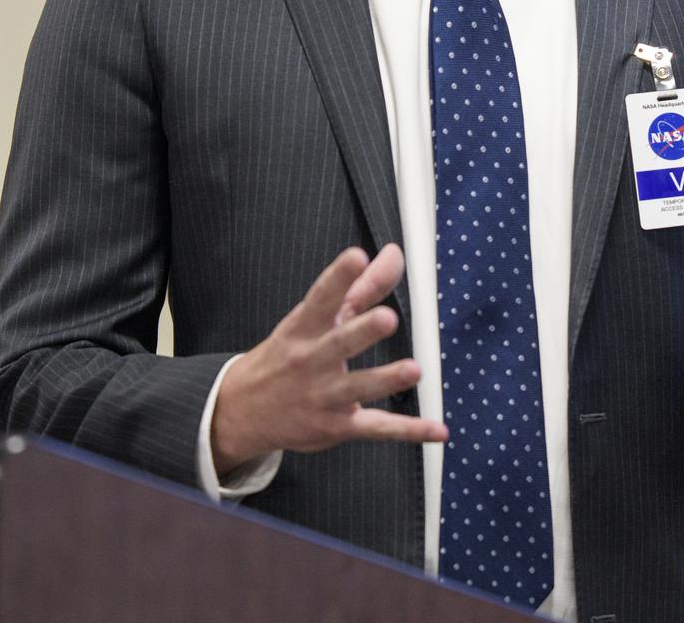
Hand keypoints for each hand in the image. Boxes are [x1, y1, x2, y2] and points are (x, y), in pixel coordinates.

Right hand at [211, 244, 447, 475]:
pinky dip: (408, 430)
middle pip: (340, 343)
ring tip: (413, 370)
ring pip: (357, 388)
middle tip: (387, 318)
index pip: (321, 298)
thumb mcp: (316, 319)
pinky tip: (437, 430)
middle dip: (363, 330)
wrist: (245, 410)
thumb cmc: (290, 353)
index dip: (338, 277)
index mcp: (304, 327)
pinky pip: (376, 428)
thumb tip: (394, 254)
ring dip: (385, 379)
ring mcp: (323, 396)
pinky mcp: (337, 426)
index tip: (355, 257)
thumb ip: (360, 287)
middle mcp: (311, 360)